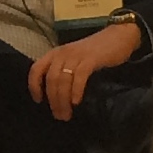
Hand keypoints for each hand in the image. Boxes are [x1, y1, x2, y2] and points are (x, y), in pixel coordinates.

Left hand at [27, 21, 143, 120]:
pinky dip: (76, 90)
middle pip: (51, 79)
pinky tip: (76, 102)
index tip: (38, 101)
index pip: (36, 69)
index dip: (34, 86)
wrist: (118, 37)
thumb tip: (56, 94)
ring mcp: (75, 56)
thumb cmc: (95, 51)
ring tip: (66, 114)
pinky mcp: (90, 59)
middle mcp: (62, 54)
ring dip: (63, 100)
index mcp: (55, 54)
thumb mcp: (73, 59)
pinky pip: (79, 77)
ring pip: (62, 80)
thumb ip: (63, 71)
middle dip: (53, 100)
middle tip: (59, 116)